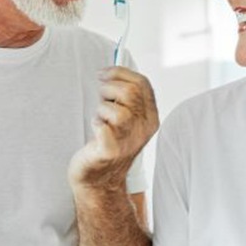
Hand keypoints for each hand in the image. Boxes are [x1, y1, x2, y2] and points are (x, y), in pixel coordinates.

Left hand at [69, 67, 158, 191]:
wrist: (100, 180)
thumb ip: (128, 96)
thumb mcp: (128, 118)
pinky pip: (102, 128)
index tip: (103, 74)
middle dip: (109, 87)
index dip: (120, 73)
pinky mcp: (110, 152)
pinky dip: (95, 123)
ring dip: (101, 107)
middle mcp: (144, 128)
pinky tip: (95, 130)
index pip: (143, 84)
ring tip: (99, 117)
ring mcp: (128, 141)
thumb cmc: (109, 142)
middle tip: (101, 97)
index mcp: (150, 117)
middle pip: (131, 92)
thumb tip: (115, 66)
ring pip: (116, 109)